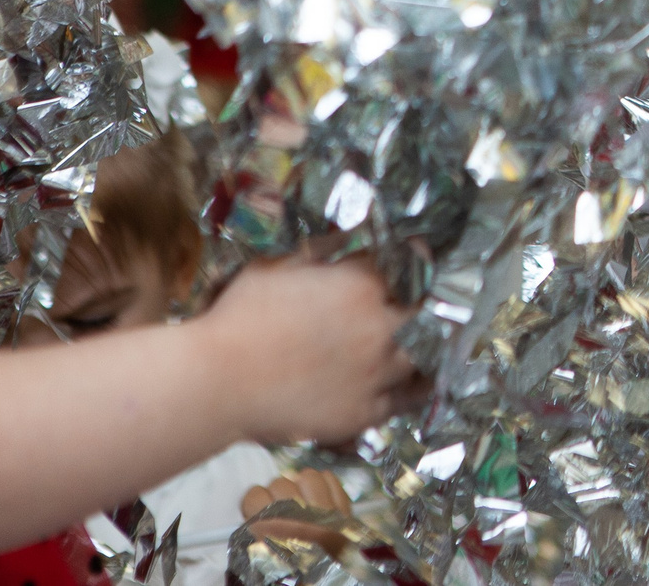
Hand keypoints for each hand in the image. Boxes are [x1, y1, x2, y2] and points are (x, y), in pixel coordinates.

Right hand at [198, 253, 418, 443]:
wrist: (215, 381)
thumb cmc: (240, 316)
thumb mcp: (279, 263)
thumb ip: (324, 249)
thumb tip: (351, 236)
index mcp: (362, 286)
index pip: (410, 263)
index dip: (416, 257)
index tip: (419, 256)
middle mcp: (380, 328)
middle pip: (428, 311)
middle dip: (426, 303)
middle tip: (424, 302)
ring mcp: (376, 374)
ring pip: (426, 357)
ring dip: (429, 346)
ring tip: (433, 342)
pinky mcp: (365, 413)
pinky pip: (405, 400)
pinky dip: (412, 388)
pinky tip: (415, 382)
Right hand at [238, 468, 354, 557]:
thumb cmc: (293, 578)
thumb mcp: (262, 563)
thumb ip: (254, 538)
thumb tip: (251, 519)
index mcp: (271, 530)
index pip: (255, 495)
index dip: (253, 504)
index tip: (255, 512)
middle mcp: (298, 515)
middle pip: (280, 483)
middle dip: (276, 495)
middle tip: (278, 513)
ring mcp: (325, 510)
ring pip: (307, 476)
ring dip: (301, 486)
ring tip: (300, 502)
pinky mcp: (344, 511)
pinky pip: (331, 480)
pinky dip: (324, 485)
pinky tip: (319, 498)